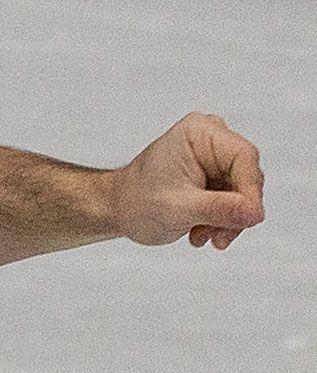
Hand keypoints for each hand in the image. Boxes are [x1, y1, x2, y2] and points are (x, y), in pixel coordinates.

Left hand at [112, 112, 266, 250]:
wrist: (118, 210)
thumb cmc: (136, 203)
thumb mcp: (178, 209)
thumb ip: (218, 209)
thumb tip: (254, 213)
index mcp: (199, 132)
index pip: (243, 157)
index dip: (250, 191)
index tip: (250, 219)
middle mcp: (211, 138)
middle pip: (247, 176)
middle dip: (236, 211)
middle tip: (219, 239)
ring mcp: (215, 156)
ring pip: (243, 192)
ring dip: (227, 220)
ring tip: (201, 237)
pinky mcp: (217, 174)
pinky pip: (236, 199)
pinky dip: (222, 220)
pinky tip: (199, 232)